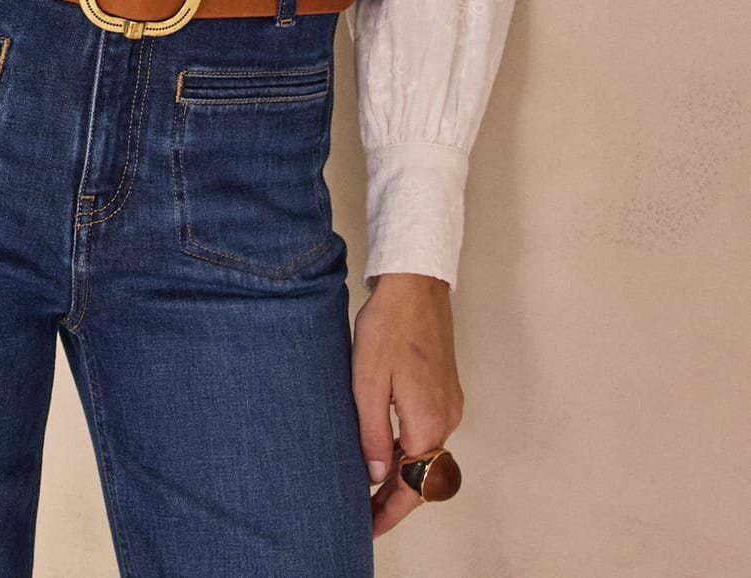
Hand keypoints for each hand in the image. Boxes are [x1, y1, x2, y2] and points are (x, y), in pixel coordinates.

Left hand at [350, 272, 463, 538]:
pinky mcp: (444, 388)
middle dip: (393, 496)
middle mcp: (447, 418)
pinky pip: (427, 430)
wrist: (415, 284)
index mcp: (429, 422)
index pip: (413, 485)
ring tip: (367, 483)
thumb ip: (372, 434)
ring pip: (425, 451)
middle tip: (362, 512)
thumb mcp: (367, 384)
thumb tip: (375, 475)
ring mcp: (449, 403)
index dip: (390, 511)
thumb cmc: (388, 326)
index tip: (369, 528)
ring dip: (400, 471)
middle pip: (422, 473)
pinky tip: (384, 446)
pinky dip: (407, 447)